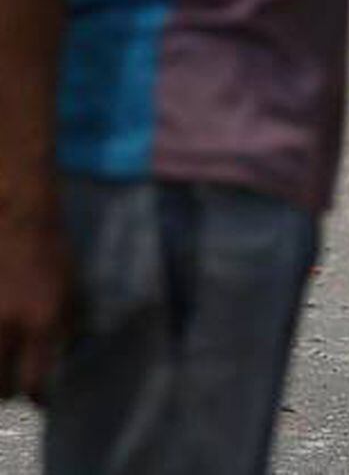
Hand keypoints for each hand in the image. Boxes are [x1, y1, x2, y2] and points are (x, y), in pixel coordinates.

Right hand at [0, 211, 72, 404]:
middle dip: (4, 393)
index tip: (37, 402)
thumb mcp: (71, 291)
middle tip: (10, 392)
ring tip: (4, 376)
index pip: (34, 378)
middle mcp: (9, 324)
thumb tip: (55, 361)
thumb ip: (62, 328)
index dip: (35, 397)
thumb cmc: (50, 253)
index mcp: (42, 320)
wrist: (21, 216)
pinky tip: (1, 343)